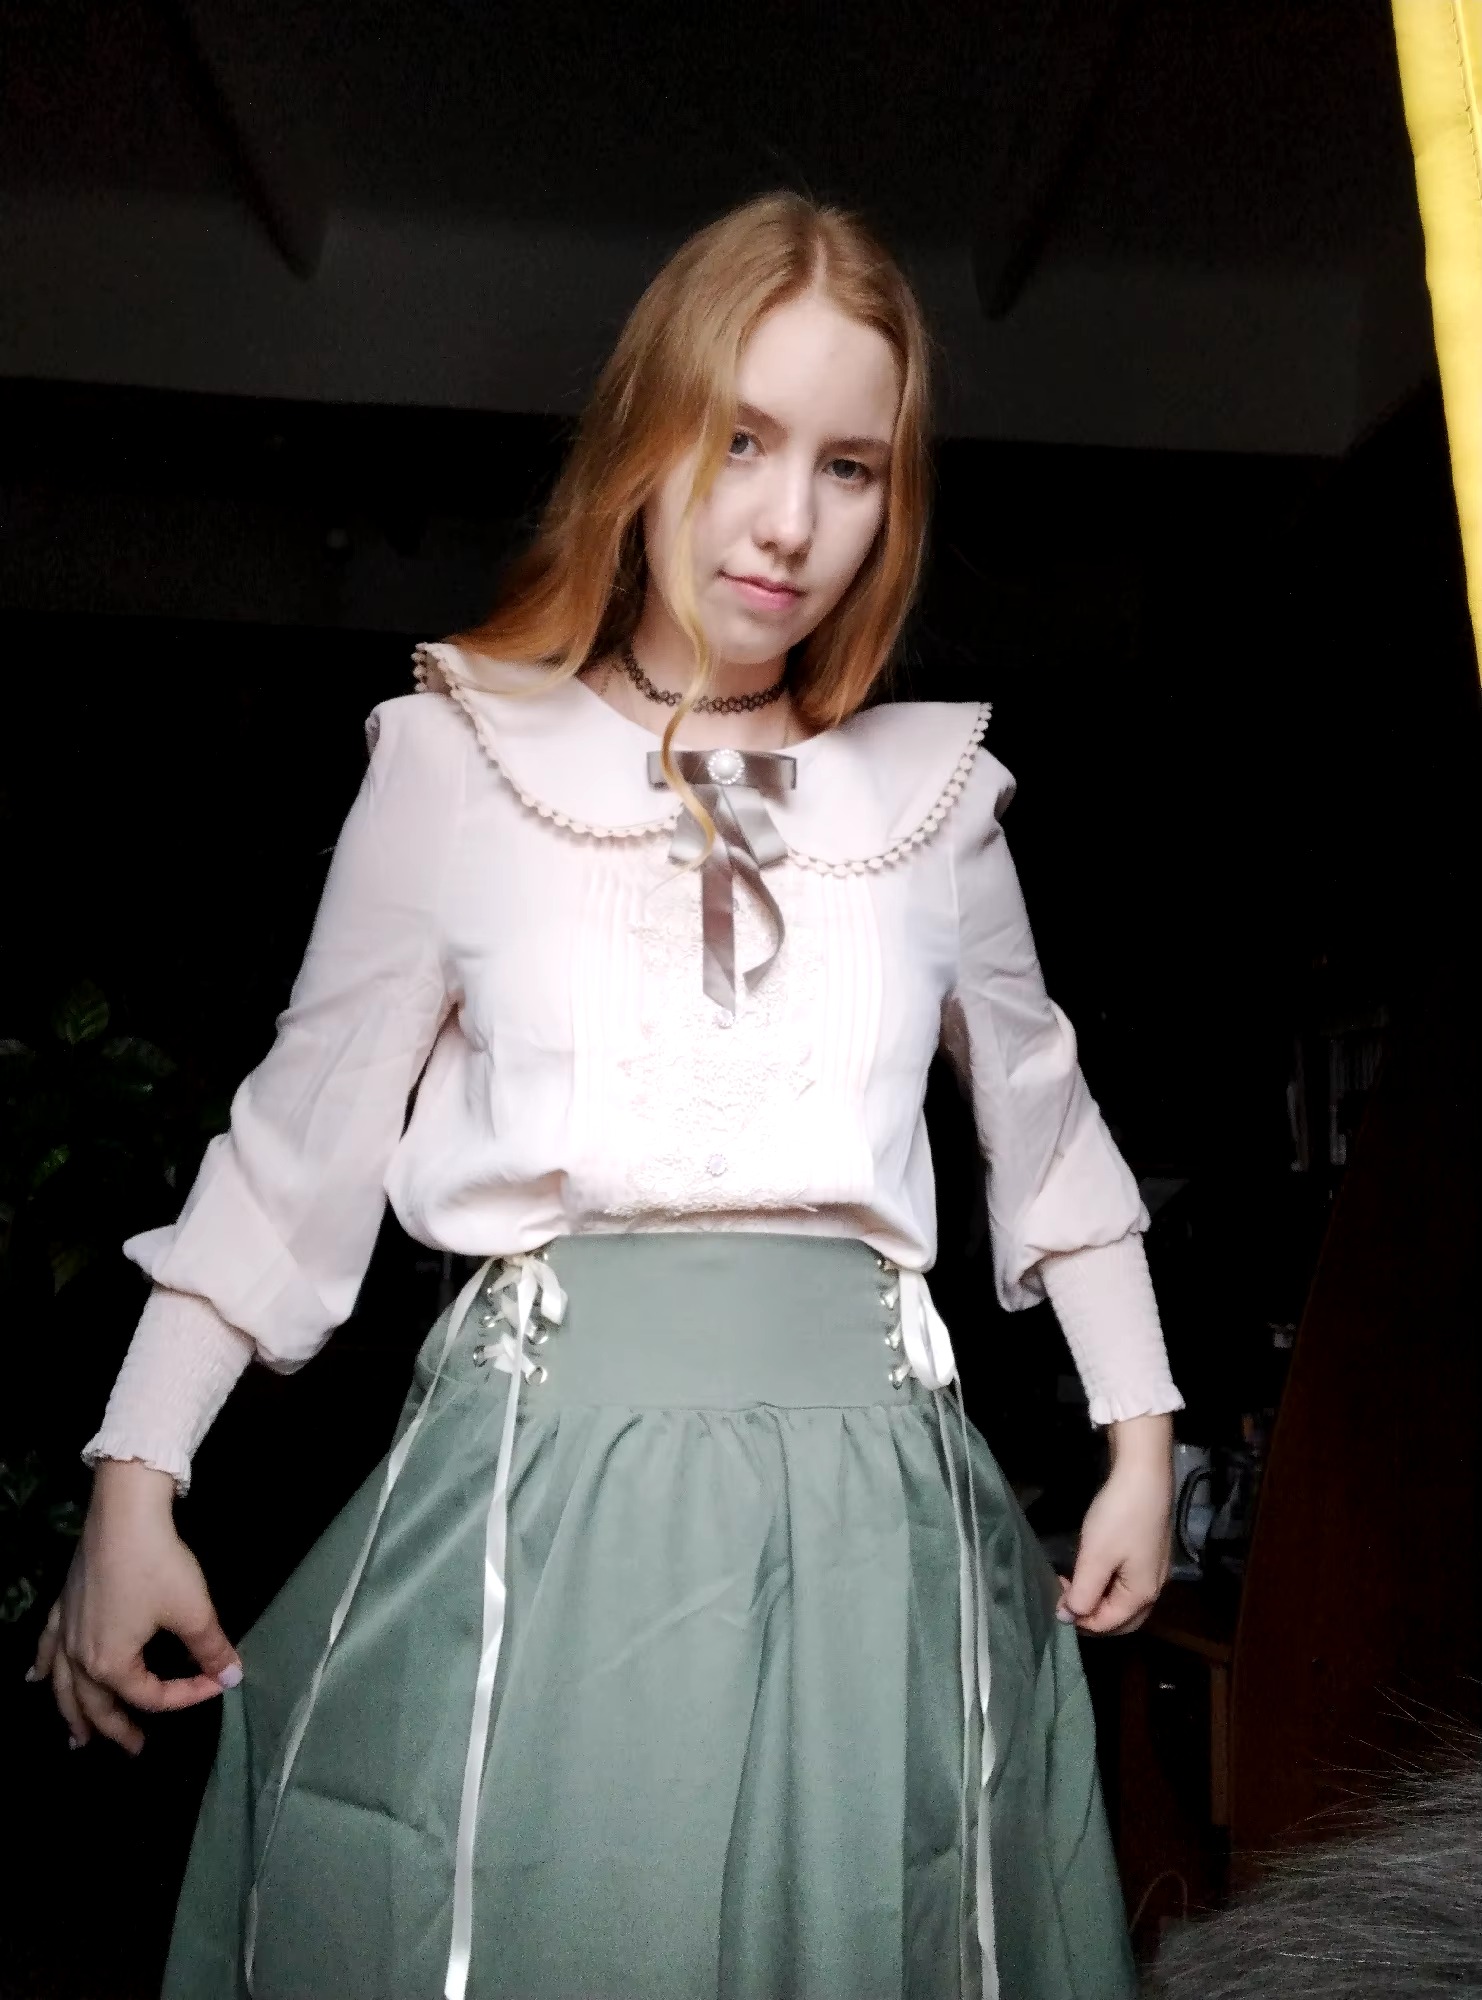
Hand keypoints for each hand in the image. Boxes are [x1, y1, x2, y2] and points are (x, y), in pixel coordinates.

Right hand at [26, 1459, 241, 1754]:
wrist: (123, 1515)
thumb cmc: (158, 1565)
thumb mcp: (193, 1610)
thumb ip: (210, 1648)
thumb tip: (232, 1675)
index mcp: (112, 1663)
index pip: (150, 1695)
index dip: (186, 1695)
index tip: (216, 1682)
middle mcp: (79, 1655)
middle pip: (97, 1704)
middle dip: (116, 1729)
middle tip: (133, 1748)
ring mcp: (66, 1630)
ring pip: (63, 1685)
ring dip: (71, 1713)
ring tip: (77, 1739)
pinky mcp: (62, 1605)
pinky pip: (46, 1647)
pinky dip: (43, 1666)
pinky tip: (36, 1676)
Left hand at [1056, 1413, 1172, 1636]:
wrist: (1144, 1473)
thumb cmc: (1119, 1517)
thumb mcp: (1096, 1558)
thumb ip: (1082, 1593)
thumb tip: (1068, 1618)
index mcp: (1142, 1595)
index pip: (1108, 1624)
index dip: (1079, 1619)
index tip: (1055, 1598)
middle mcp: (1154, 1588)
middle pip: (1122, 1619)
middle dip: (1093, 1617)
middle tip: (1067, 1601)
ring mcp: (1155, 1568)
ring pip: (1126, 1600)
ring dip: (1100, 1600)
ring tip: (1075, 1584)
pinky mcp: (1150, 1550)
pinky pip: (1128, 1581)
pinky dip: (1109, 1585)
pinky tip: (1094, 1569)